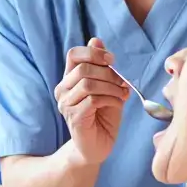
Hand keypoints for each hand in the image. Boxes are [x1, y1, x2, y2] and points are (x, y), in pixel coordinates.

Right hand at [53, 37, 128, 165]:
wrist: (98, 147)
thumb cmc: (103, 117)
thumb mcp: (107, 87)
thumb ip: (101, 67)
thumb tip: (96, 40)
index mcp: (69, 79)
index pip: (73, 54)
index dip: (93, 53)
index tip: (111, 60)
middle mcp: (63, 90)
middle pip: (83, 68)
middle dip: (108, 73)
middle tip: (122, 82)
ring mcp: (66, 104)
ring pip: (88, 83)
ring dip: (111, 87)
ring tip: (122, 94)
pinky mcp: (74, 118)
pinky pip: (93, 100)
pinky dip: (111, 99)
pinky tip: (118, 103)